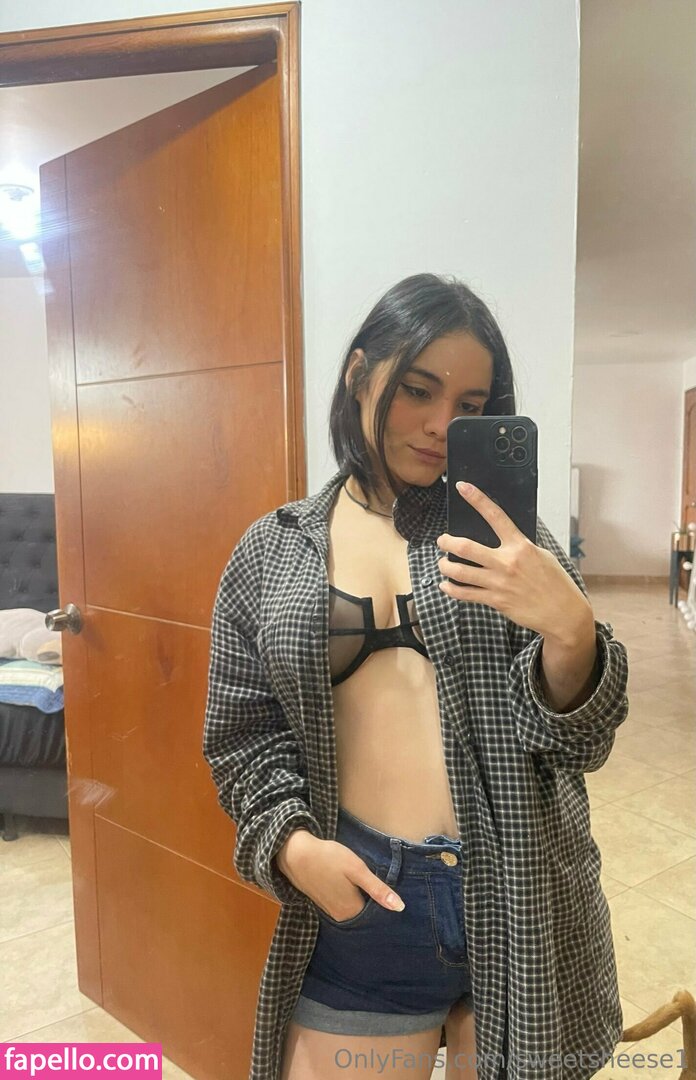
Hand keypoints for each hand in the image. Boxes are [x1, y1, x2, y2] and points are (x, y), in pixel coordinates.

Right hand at [275, 829, 404, 917]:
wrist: (295, 854)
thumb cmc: (329, 859)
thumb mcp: (357, 870)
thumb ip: (378, 889)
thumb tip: (400, 908)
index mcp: (352, 911)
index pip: (376, 915)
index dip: (384, 903)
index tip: (390, 893)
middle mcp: (341, 917)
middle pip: (365, 914)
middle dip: (373, 903)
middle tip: (379, 886)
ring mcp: (329, 911)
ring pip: (353, 909)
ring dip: (361, 899)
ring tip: (367, 885)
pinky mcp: (322, 903)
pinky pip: (342, 905)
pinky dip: (349, 897)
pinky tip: (350, 885)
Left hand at [436, 481, 593, 646]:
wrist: (563, 613)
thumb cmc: (555, 583)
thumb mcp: (542, 556)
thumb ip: (520, 546)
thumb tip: (503, 537)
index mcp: (520, 546)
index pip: (495, 516)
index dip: (477, 499)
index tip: (463, 488)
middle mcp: (507, 562)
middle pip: (466, 547)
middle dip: (447, 541)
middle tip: (442, 540)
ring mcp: (499, 582)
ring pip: (460, 571)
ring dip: (445, 566)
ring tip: (442, 563)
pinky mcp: (496, 600)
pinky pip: (465, 594)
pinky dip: (451, 589)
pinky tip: (446, 585)